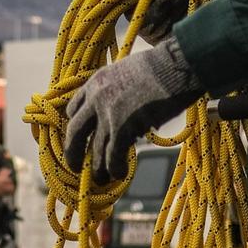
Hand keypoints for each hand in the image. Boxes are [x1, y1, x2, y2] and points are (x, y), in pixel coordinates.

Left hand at [63, 37, 204, 177]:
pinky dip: (116, 169)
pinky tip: (121, 174)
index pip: (74, 108)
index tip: (83, 136)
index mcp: (96, 81)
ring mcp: (107, 115)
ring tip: (102, 180)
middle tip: (76, 167)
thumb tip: (126, 109)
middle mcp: (96, 98)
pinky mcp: (122, 129)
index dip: (77, 125)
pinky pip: (113, 157)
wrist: (174, 67)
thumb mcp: (128, 70)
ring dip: (97, 169)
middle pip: (74, 132)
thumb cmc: (162, 67)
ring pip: (94, 151)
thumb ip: (119, 89)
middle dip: (73, 153)